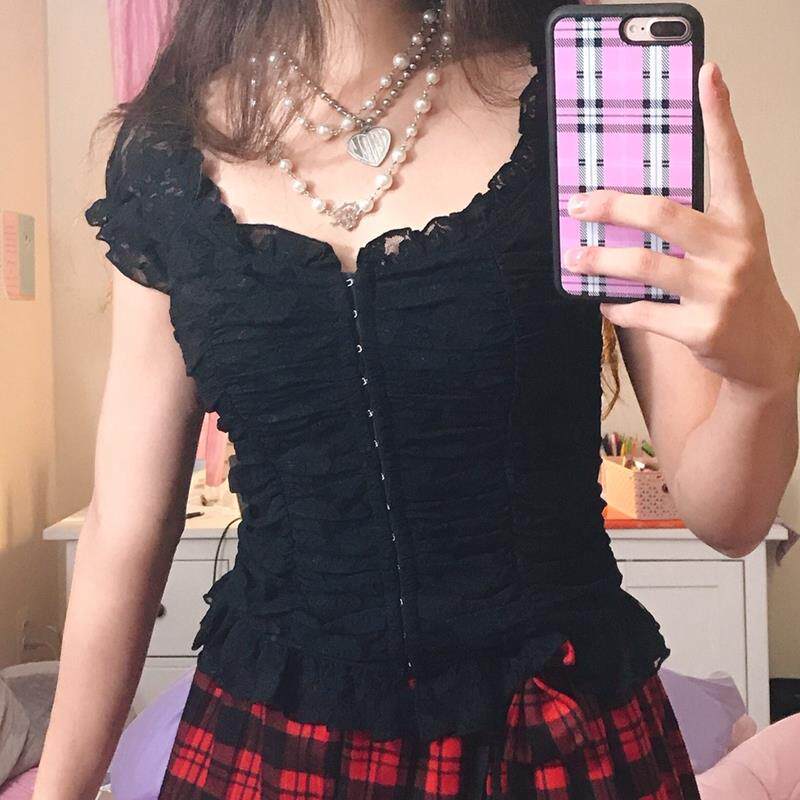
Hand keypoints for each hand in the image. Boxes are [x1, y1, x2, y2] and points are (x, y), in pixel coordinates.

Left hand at [563, 62, 799, 393]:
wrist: (765, 348)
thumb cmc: (736, 286)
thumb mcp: (727, 246)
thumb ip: (691, 224)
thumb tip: (625, 207)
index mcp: (742, 219)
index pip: (731, 160)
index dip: (720, 115)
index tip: (707, 74)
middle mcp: (735, 249)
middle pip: (664, 215)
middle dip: (613, 207)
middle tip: (577, 205)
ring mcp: (720, 290)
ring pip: (645, 266)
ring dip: (600, 260)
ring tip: (573, 258)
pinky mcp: (702, 329)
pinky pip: (644, 313)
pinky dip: (617, 308)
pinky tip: (605, 302)